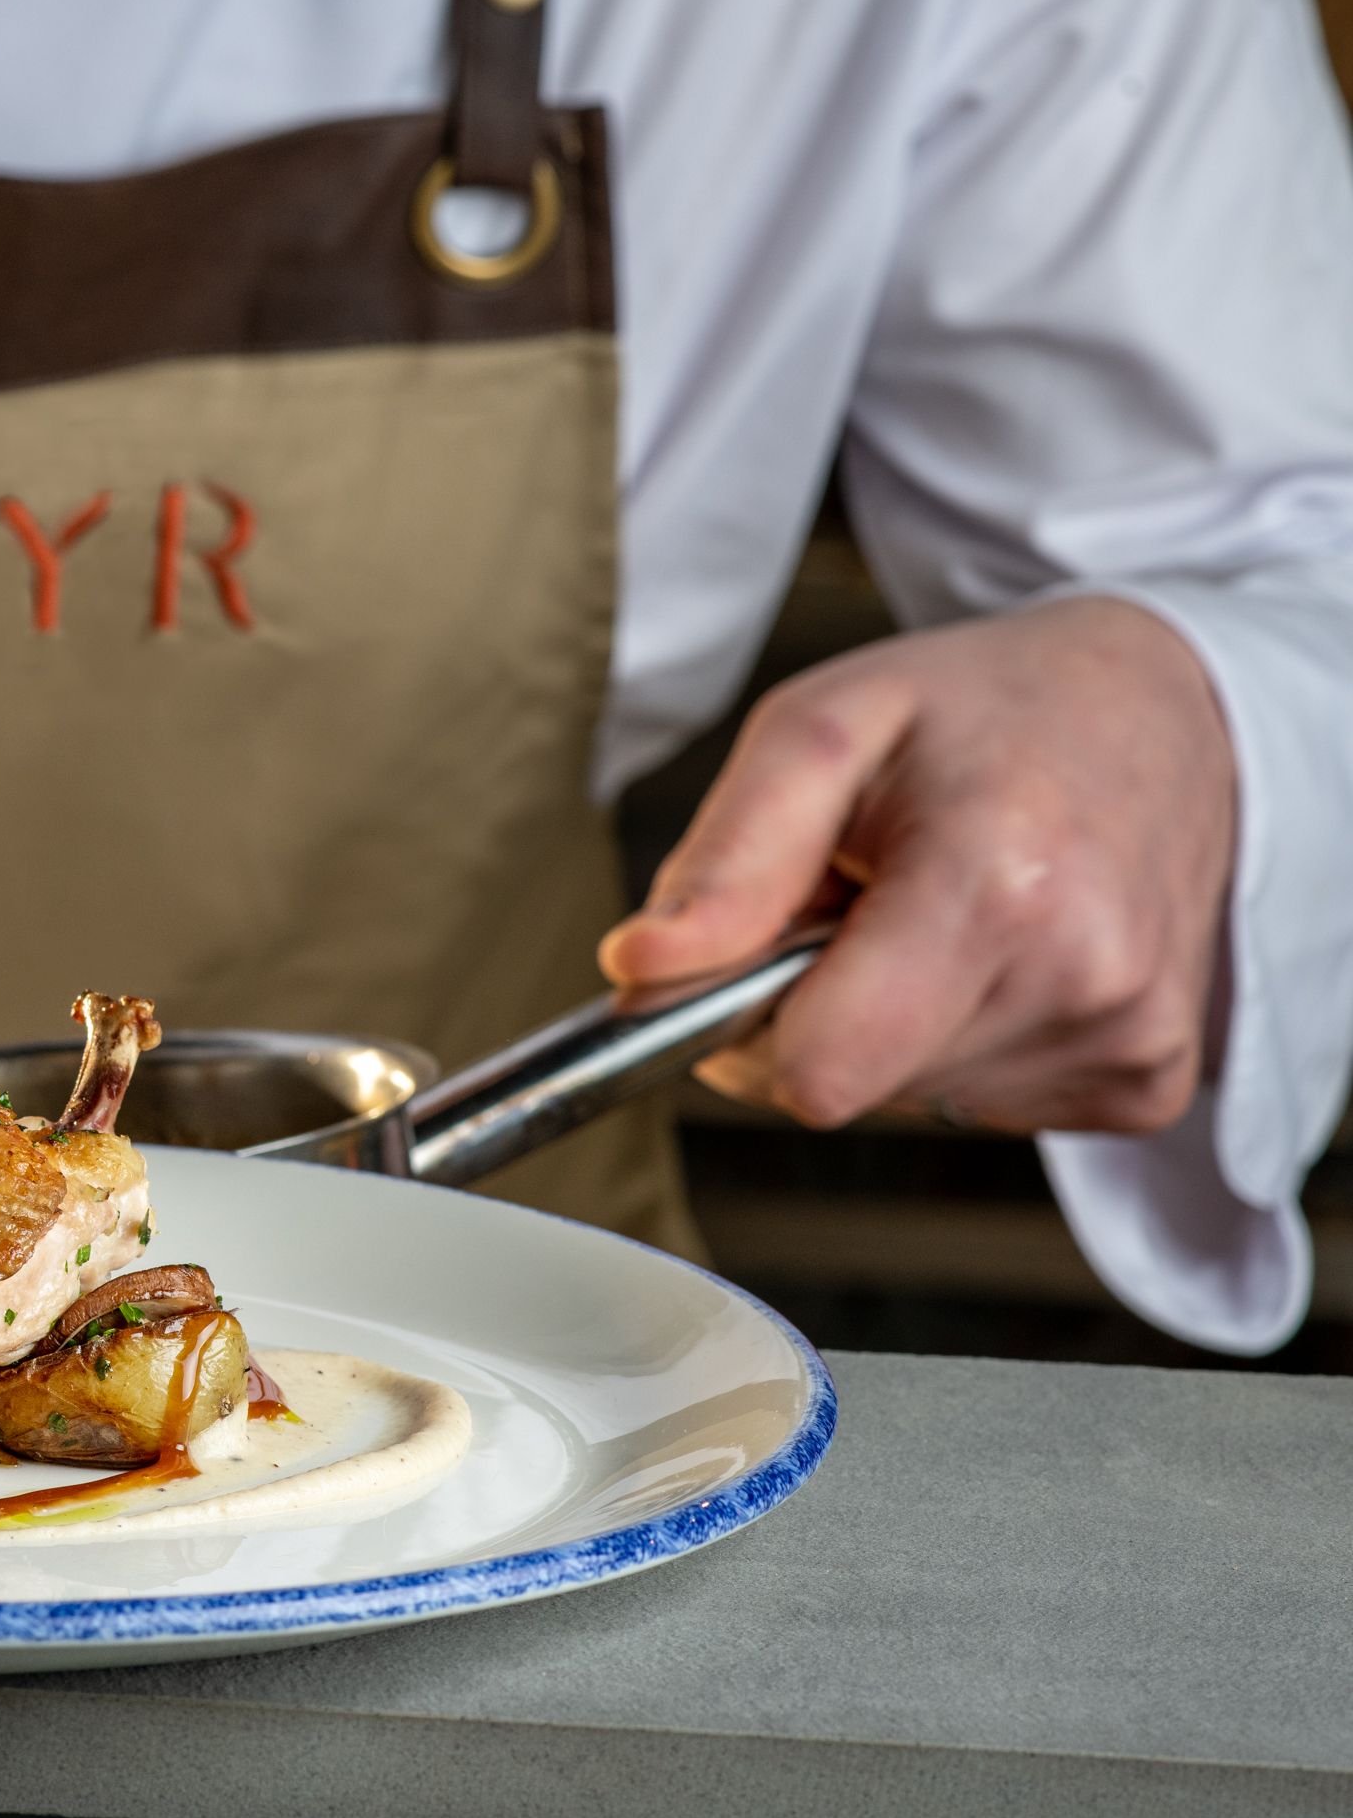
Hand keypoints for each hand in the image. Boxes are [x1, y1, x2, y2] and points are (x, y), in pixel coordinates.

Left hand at [598, 596, 1236, 1134]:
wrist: (1173, 709)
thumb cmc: (988, 711)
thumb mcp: (825, 724)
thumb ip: (728, 858)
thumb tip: (644, 972)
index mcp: (998, 883)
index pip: (813, 1072)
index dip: (752, 1022)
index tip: (768, 945)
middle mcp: (1084, 975)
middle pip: (848, 1093)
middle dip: (820, 1007)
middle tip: (869, 900)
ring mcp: (1129, 1040)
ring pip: (910, 1103)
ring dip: (892, 1019)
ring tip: (944, 911)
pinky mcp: (1150, 1081)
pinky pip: (988, 1108)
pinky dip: (964, 1040)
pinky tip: (1003, 952)